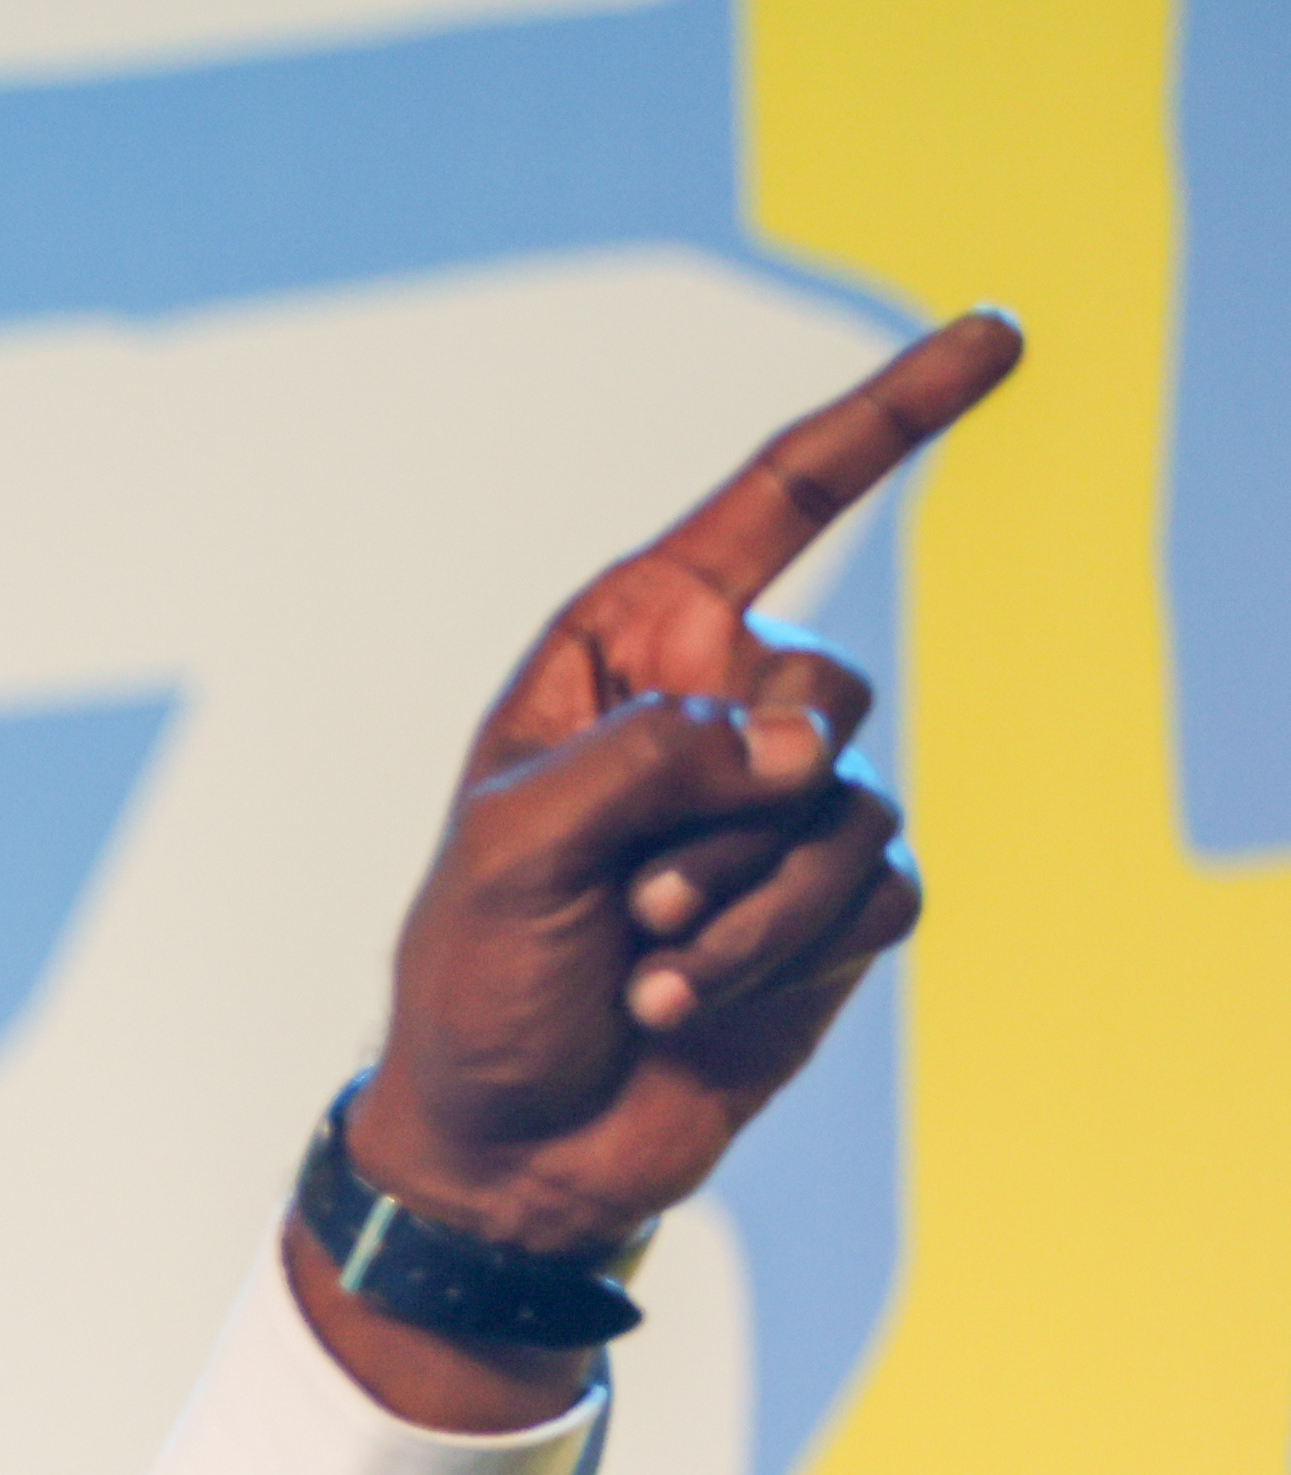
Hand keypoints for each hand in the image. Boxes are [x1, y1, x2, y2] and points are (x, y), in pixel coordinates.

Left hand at [303, 308, 1022, 1427]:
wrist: (506, 1143)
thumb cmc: (473, 980)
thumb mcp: (510, 847)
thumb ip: (648, 763)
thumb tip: (804, 750)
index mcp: (629, 650)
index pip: (780, 502)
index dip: (891, 414)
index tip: (1001, 332)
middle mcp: (720, 709)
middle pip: (822, 687)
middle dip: (726, 806)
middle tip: (630, 896)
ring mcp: (785, 808)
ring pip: (846, 804)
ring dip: (741, 901)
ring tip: (644, 962)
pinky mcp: (834, 902)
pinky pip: (869, 890)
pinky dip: (780, 953)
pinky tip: (685, 1005)